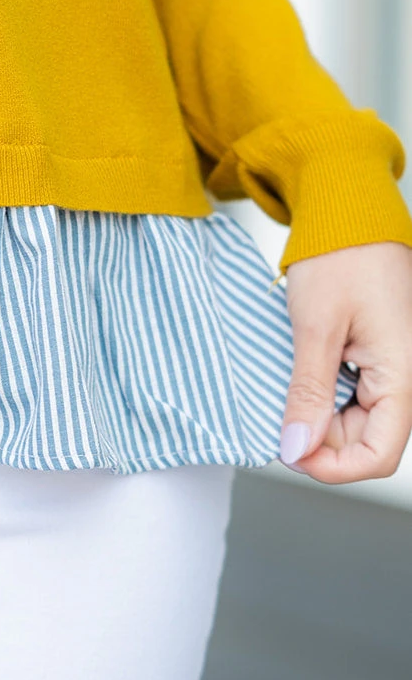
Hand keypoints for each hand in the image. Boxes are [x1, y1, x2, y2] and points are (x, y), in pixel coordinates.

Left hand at [280, 241, 411, 483]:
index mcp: (402, 375)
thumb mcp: (316, 327)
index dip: (333, 467)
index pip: (378, 455)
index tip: (291, 453)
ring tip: (289, 390)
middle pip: (367, 442)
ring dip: (320, 417)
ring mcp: (392, 367)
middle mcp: (405, 377)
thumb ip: (308, 392)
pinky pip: (353, 395)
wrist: (349, 213)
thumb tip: (297, 447)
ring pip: (358, 421)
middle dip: (322, 441)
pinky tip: (301, 379)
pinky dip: (324, 396)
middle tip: (280, 419)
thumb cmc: (341, 256)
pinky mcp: (377, 357)